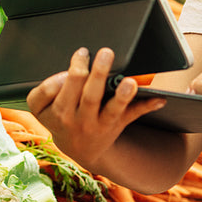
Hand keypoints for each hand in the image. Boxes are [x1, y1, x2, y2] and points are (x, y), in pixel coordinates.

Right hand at [26, 47, 167, 166]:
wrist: (79, 149)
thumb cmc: (60, 116)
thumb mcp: (42, 108)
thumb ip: (45, 90)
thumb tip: (68, 72)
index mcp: (56, 112)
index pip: (53, 93)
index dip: (61, 77)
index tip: (79, 56)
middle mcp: (77, 119)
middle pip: (85, 96)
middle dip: (95, 74)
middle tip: (103, 53)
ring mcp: (97, 124)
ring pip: (110, 110)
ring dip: (122, 96)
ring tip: (129, 82)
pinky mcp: (115, 126)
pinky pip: (131, 116)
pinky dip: (146, 106)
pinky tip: (159, 98)